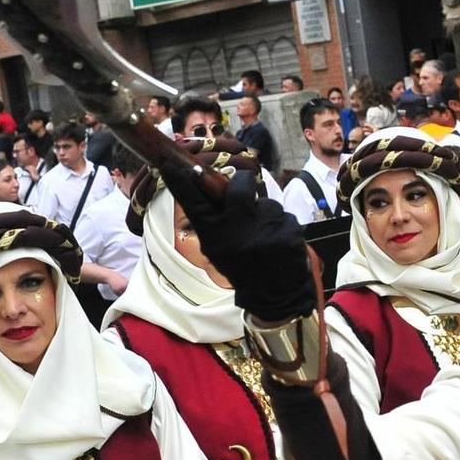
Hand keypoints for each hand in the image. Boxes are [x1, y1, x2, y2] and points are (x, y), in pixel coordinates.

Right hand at [168, 169, 314, 321]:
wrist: (275, 295)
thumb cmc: (241, 267)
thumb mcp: (217, 248)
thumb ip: (211, 219)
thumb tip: (202, 182)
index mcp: (215, 236)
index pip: (193, 201)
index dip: (181, 181)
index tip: (169, 164)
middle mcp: (237, 230)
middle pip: (240, 185)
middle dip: (242, 183)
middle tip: (243, 192)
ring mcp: (265, 229)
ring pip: (267, 203)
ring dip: (266, 216)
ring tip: (265, 238)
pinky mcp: (289, 232)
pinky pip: (285, 217)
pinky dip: (282, 228)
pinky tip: (279, 245)